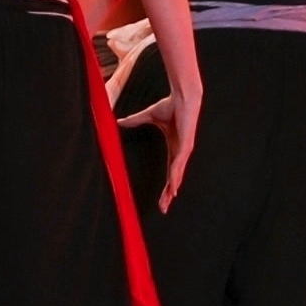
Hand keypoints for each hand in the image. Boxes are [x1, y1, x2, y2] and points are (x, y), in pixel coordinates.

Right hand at [119, 81, 200, 208]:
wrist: (183, 97)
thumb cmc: (170, 105)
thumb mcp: (149, 116)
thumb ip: (135, 121)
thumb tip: (118, 121)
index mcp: (173, 148)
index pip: (169, 173)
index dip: (166, 186)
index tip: (163, 199)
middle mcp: (180, 152)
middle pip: (174, 178)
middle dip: (168, 194)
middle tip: (163, 208)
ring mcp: (184, 150)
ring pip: (178, 174)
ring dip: (173, 188)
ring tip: (168, 200)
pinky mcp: (186, 145)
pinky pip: (180, 163)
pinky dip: (177, 175)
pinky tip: (174, 185)